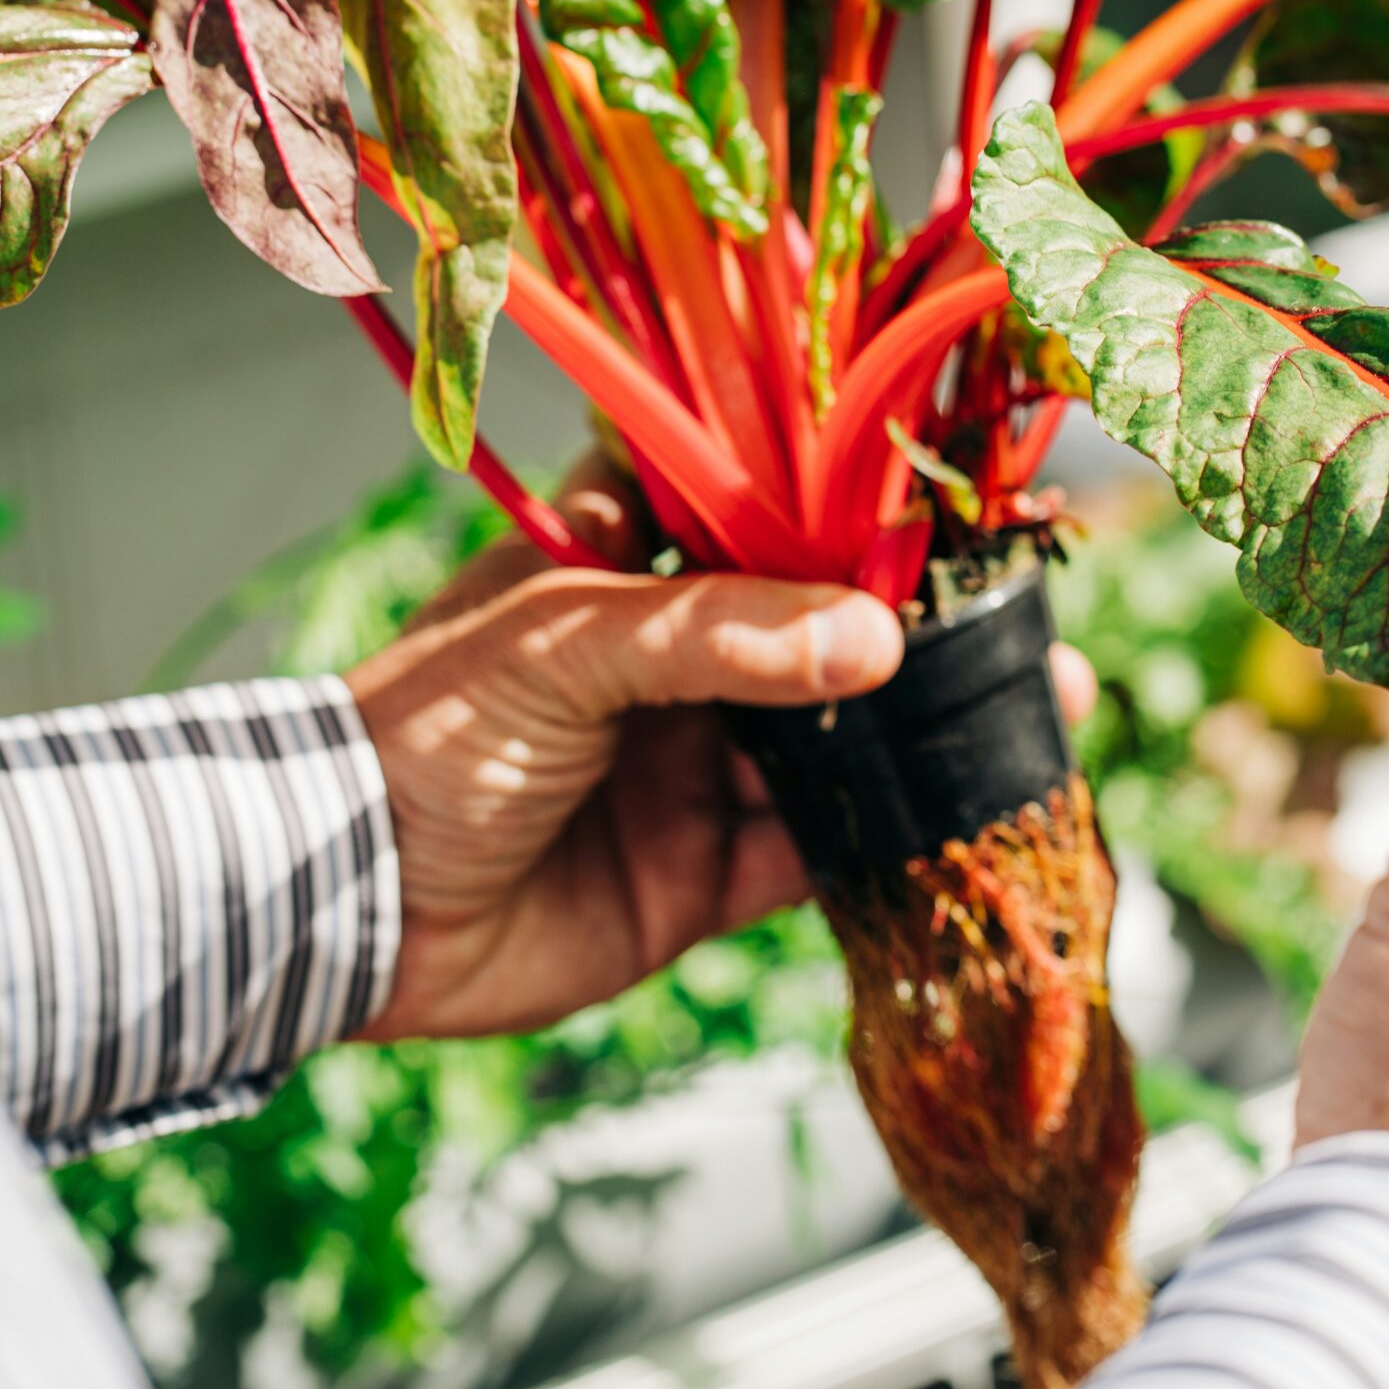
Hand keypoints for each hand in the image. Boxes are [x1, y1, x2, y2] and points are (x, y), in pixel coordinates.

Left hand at [346, 466, 1095, 1041]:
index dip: (843, 490)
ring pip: (836, 738)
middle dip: (920, 617)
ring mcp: (690, 767)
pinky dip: (891, 836)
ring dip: (929, 726)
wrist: (347, 906)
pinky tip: (971, 809)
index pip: (749, 501)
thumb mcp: (569, 640)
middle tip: (1025, 605)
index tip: (947, 481)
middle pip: (816, 625)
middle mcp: (667, 660)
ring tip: (1041, 699)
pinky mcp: (700, 874)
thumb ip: (722, 632)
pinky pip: (817, 850)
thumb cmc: (428, 730)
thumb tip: (876, 637)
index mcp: (619, 565)